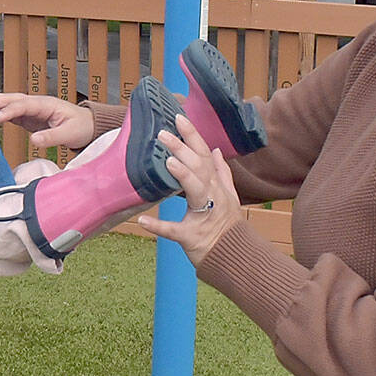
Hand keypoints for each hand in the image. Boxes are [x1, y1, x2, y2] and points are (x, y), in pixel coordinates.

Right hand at [0, 92, 94, 149]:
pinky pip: (11, 112)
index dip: (9, 111)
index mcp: (46, 104)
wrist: (88, 125)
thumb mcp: (70, 134)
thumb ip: (52, 137)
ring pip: (9, 103)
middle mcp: (37, 103)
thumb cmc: (81, 127)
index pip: (23, 105)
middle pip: (11, 99)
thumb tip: (35, 140)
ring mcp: (32, 109)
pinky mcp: (29, 117)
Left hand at [137, 114, 239, 266]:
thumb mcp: (229, 197)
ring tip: (167, 163)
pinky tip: (143, 222)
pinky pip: (174, 232)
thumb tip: (216, 150)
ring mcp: (203, 217)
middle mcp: (212, 197)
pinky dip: (159, 227)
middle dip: (183, 149)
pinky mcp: (191, 238)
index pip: (205, 155)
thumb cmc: (226, 226)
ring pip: (196, 192)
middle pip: (200, 168)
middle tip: (163, 134)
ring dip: (183, 176)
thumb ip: (221, 173)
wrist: (233, 256)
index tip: (179, 118)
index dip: (193, 136)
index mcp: (216, 186)